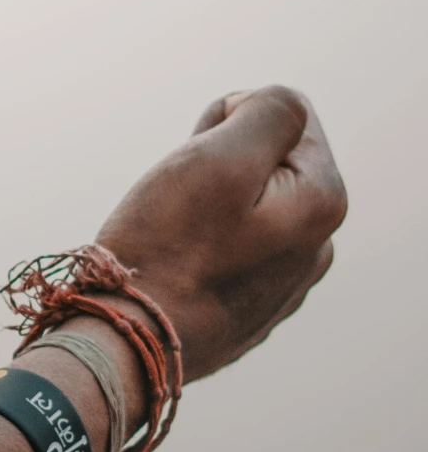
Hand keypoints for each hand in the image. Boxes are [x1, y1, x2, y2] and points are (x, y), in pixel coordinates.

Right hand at [93, 86, 345, 382]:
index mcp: (323, 200)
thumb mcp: (220, 157)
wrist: (129, 341)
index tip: (196, 162)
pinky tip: (179, 262)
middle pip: (267, 157)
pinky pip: (229, 243)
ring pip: (245, 200)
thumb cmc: (168, 245)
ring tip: (175, 230)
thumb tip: (272, 111)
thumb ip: (268, 111)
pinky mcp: (252, 304)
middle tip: (180, 196)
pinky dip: (201, 239)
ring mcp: (287, 279)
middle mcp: (318, 242)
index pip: (285, 112)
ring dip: (207, 199)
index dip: (227, 120)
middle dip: (219, 160)